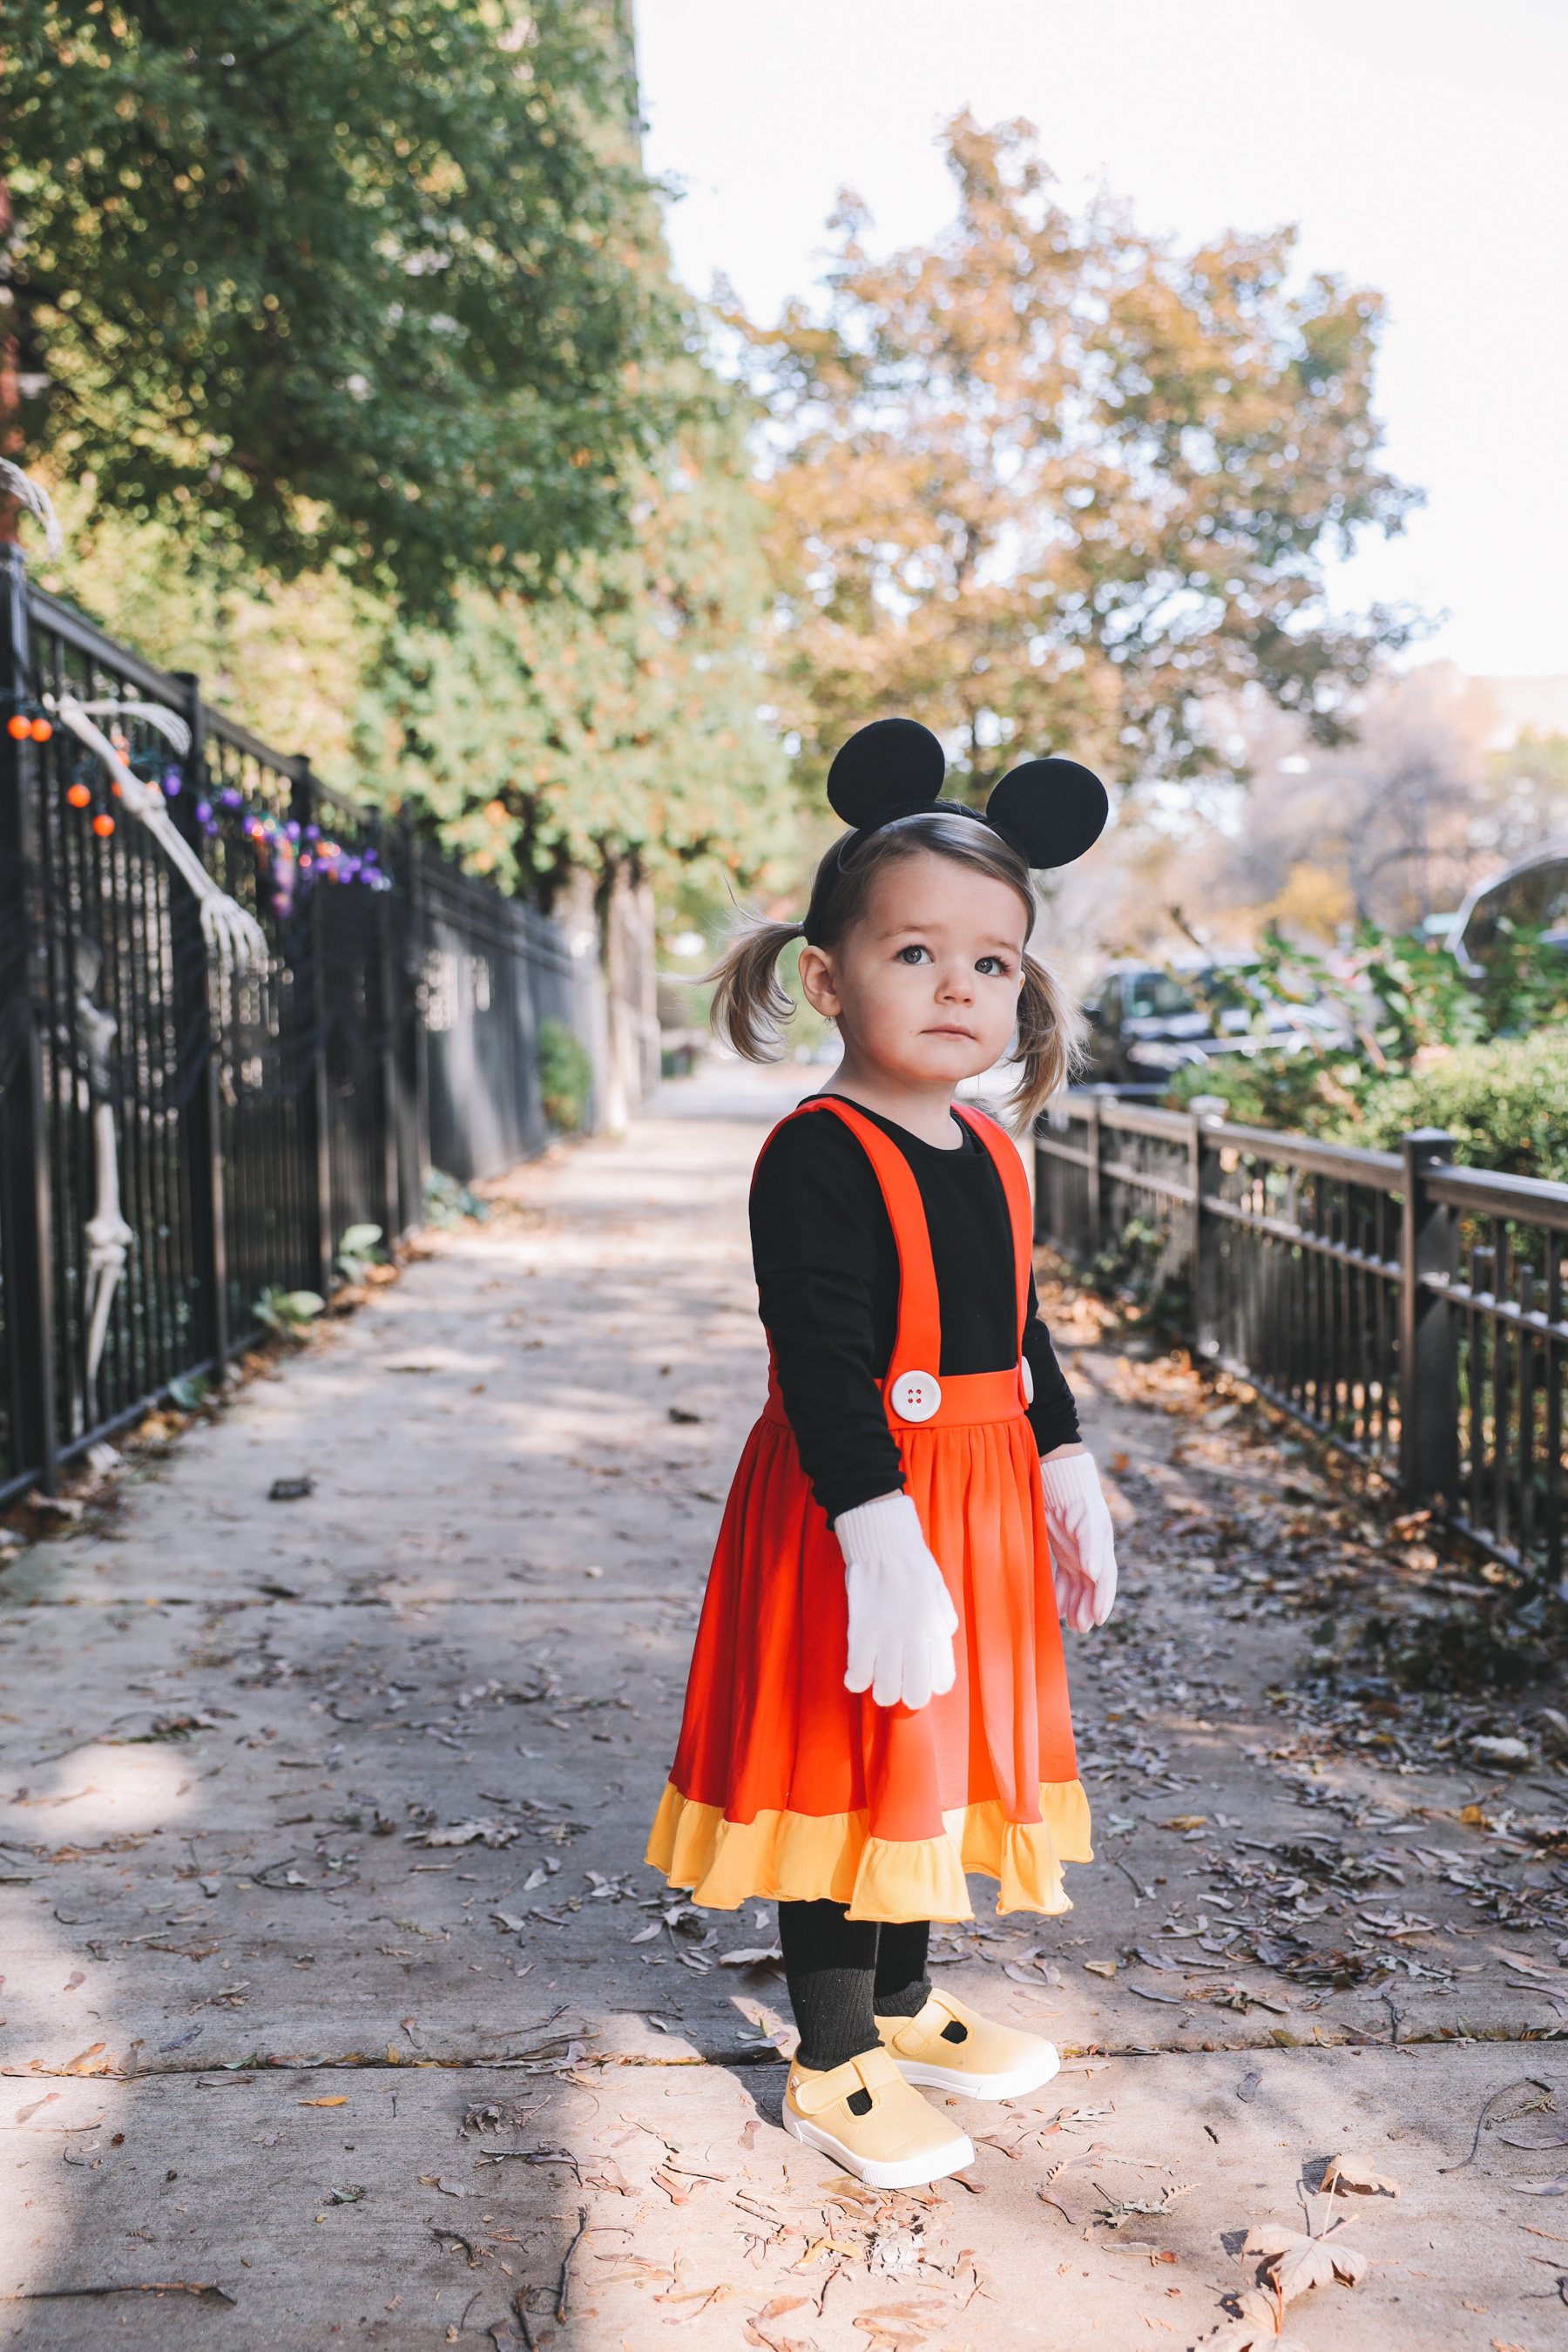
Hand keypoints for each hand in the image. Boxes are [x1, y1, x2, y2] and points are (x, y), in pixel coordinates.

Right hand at [834, 1491, 958, 1710]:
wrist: (883, 1545)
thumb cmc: (913, 1564)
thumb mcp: (940, 1591)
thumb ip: (945, 1617)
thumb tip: (944, 1636)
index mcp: (937, 1630)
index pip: (943, 1679)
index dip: (933, 1685)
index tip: (923, 1678)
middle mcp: (915, 1640)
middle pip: (915, 1694)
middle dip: (909, 1697)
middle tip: (900, 1686)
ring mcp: (888, 1639)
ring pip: (886, 1692)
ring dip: (883, 1692)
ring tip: (878, 1680)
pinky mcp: (862, 1635)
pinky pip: (858, 1676)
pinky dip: (856, 1681)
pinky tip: (857, 1673)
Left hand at [1040, 1451, 1117, 1631]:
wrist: (1063, 1487)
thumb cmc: (1079, 1503)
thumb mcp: (1087, 1523)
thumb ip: (1090, 1548)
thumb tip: (1094, 1573)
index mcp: (1103, 1551)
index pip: (1105, 1582)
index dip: (1103, 1601)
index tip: (1098, 1620)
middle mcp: (1092, 1557)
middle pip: (1093, 1589)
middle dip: (1088, 1608)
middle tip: (1082, 1629)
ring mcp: (1078, 1557)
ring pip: (1079, 1588)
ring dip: (1076, 1605)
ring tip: (1071, 1625)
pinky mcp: (1064, 1555)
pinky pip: (1064, 1580)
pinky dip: (1061, 1595)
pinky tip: (1056, 1610)